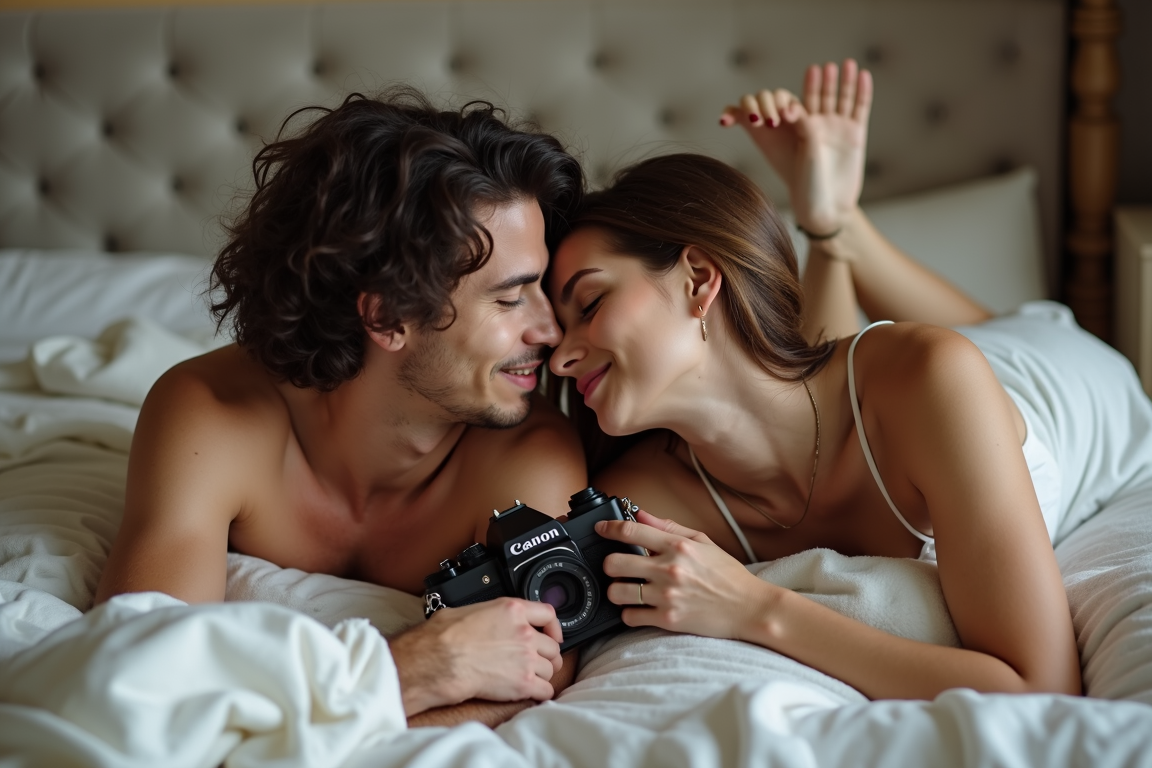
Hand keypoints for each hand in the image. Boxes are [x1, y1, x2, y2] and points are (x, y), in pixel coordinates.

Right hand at [389, 597, 562, 715]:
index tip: (553, 634)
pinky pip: (546, 690)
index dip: (554, 626)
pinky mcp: (524, 683)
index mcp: (513, 611)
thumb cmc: (445, 636)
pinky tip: (529, 693)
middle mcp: (525, 633)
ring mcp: (527, 658)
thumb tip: (488, 620)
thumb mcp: (471, 610)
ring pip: (550, 669)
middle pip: (552, 646)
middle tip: (537, 662)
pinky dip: (540, 693)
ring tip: (527, 678)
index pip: (547, 614)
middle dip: (546, 655)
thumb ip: (492, 614)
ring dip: (541, 675)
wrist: (440, 660)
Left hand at [595, 510, 775, 641]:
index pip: (631, 531)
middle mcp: (669, 569)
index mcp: (677, 547)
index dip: (608, 528)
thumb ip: (670, 528)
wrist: (750, 608)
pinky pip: (630, 617)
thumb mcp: (703, 542)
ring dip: (617, 590)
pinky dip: (629, 614)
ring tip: (627, 590)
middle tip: (616, 567)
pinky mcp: (667, 620)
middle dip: (609, 564)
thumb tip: (641, 514)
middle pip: (615, 563)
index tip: (600, 529)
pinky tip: (638, 609)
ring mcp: (667, 596)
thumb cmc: (728, 576)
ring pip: (617, 592)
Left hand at [721, 60, 872, 237]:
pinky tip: (864, 76)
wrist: (828, 206)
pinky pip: (860, 109)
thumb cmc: (808, 184)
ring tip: (848, 63)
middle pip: (822, 97)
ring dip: (845, 82)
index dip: (808, 87)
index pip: (802, 103)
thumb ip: (805, 129)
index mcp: (801, 130)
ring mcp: (838, 129)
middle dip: (825, 82)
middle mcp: (819, 126)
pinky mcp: (856, 134)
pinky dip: (862, 93)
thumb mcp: (806, 153)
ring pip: (842, 99)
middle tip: (827, 66)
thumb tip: (796, 107)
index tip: (811, 71)